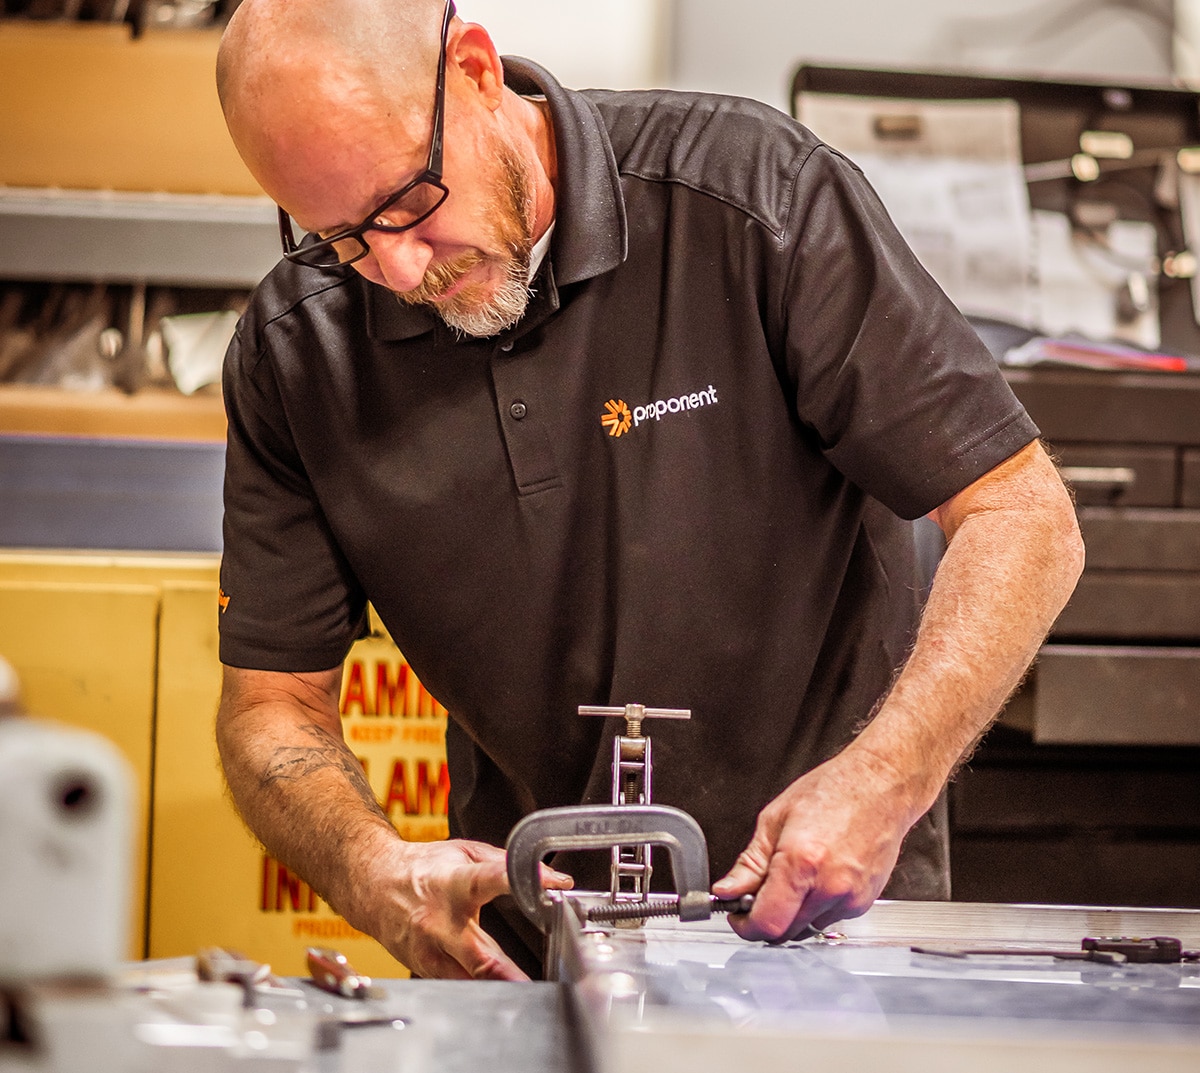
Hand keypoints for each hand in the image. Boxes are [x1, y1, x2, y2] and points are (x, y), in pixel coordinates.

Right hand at [365, 838, 572, 980]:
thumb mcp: (463, 852)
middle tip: (536, 986)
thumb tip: (546, 876)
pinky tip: (498, 991)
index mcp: (454, 883)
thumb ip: (504, 863)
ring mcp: (430, 951)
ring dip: (498, 988)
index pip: (490, 880)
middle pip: (478, 955)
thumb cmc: (422, 867)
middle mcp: (441, 922)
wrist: (374, 885)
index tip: (553, 885)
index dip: (521, 881)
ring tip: (526, 993)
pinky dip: (478, 989)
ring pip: (468, 980)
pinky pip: (457, 984)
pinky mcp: (425, 968)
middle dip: (507, 973)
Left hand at [711, 747, 914, 940]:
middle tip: (758, 893)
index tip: (737, 915)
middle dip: (766, 918)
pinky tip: (818, 875)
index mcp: (801, 862)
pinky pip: (828, 918)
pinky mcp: (864, 902)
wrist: (881, 787)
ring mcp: (850, 898)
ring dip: (792, 913)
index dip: (745, 926)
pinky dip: (815, 906)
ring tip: (795, 875)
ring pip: (806, 927)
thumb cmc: (833, 791)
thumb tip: (727, 890)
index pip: (767, 923)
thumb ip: (750, 863)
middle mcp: (829, 886)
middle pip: (785, 932)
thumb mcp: (775, 818)